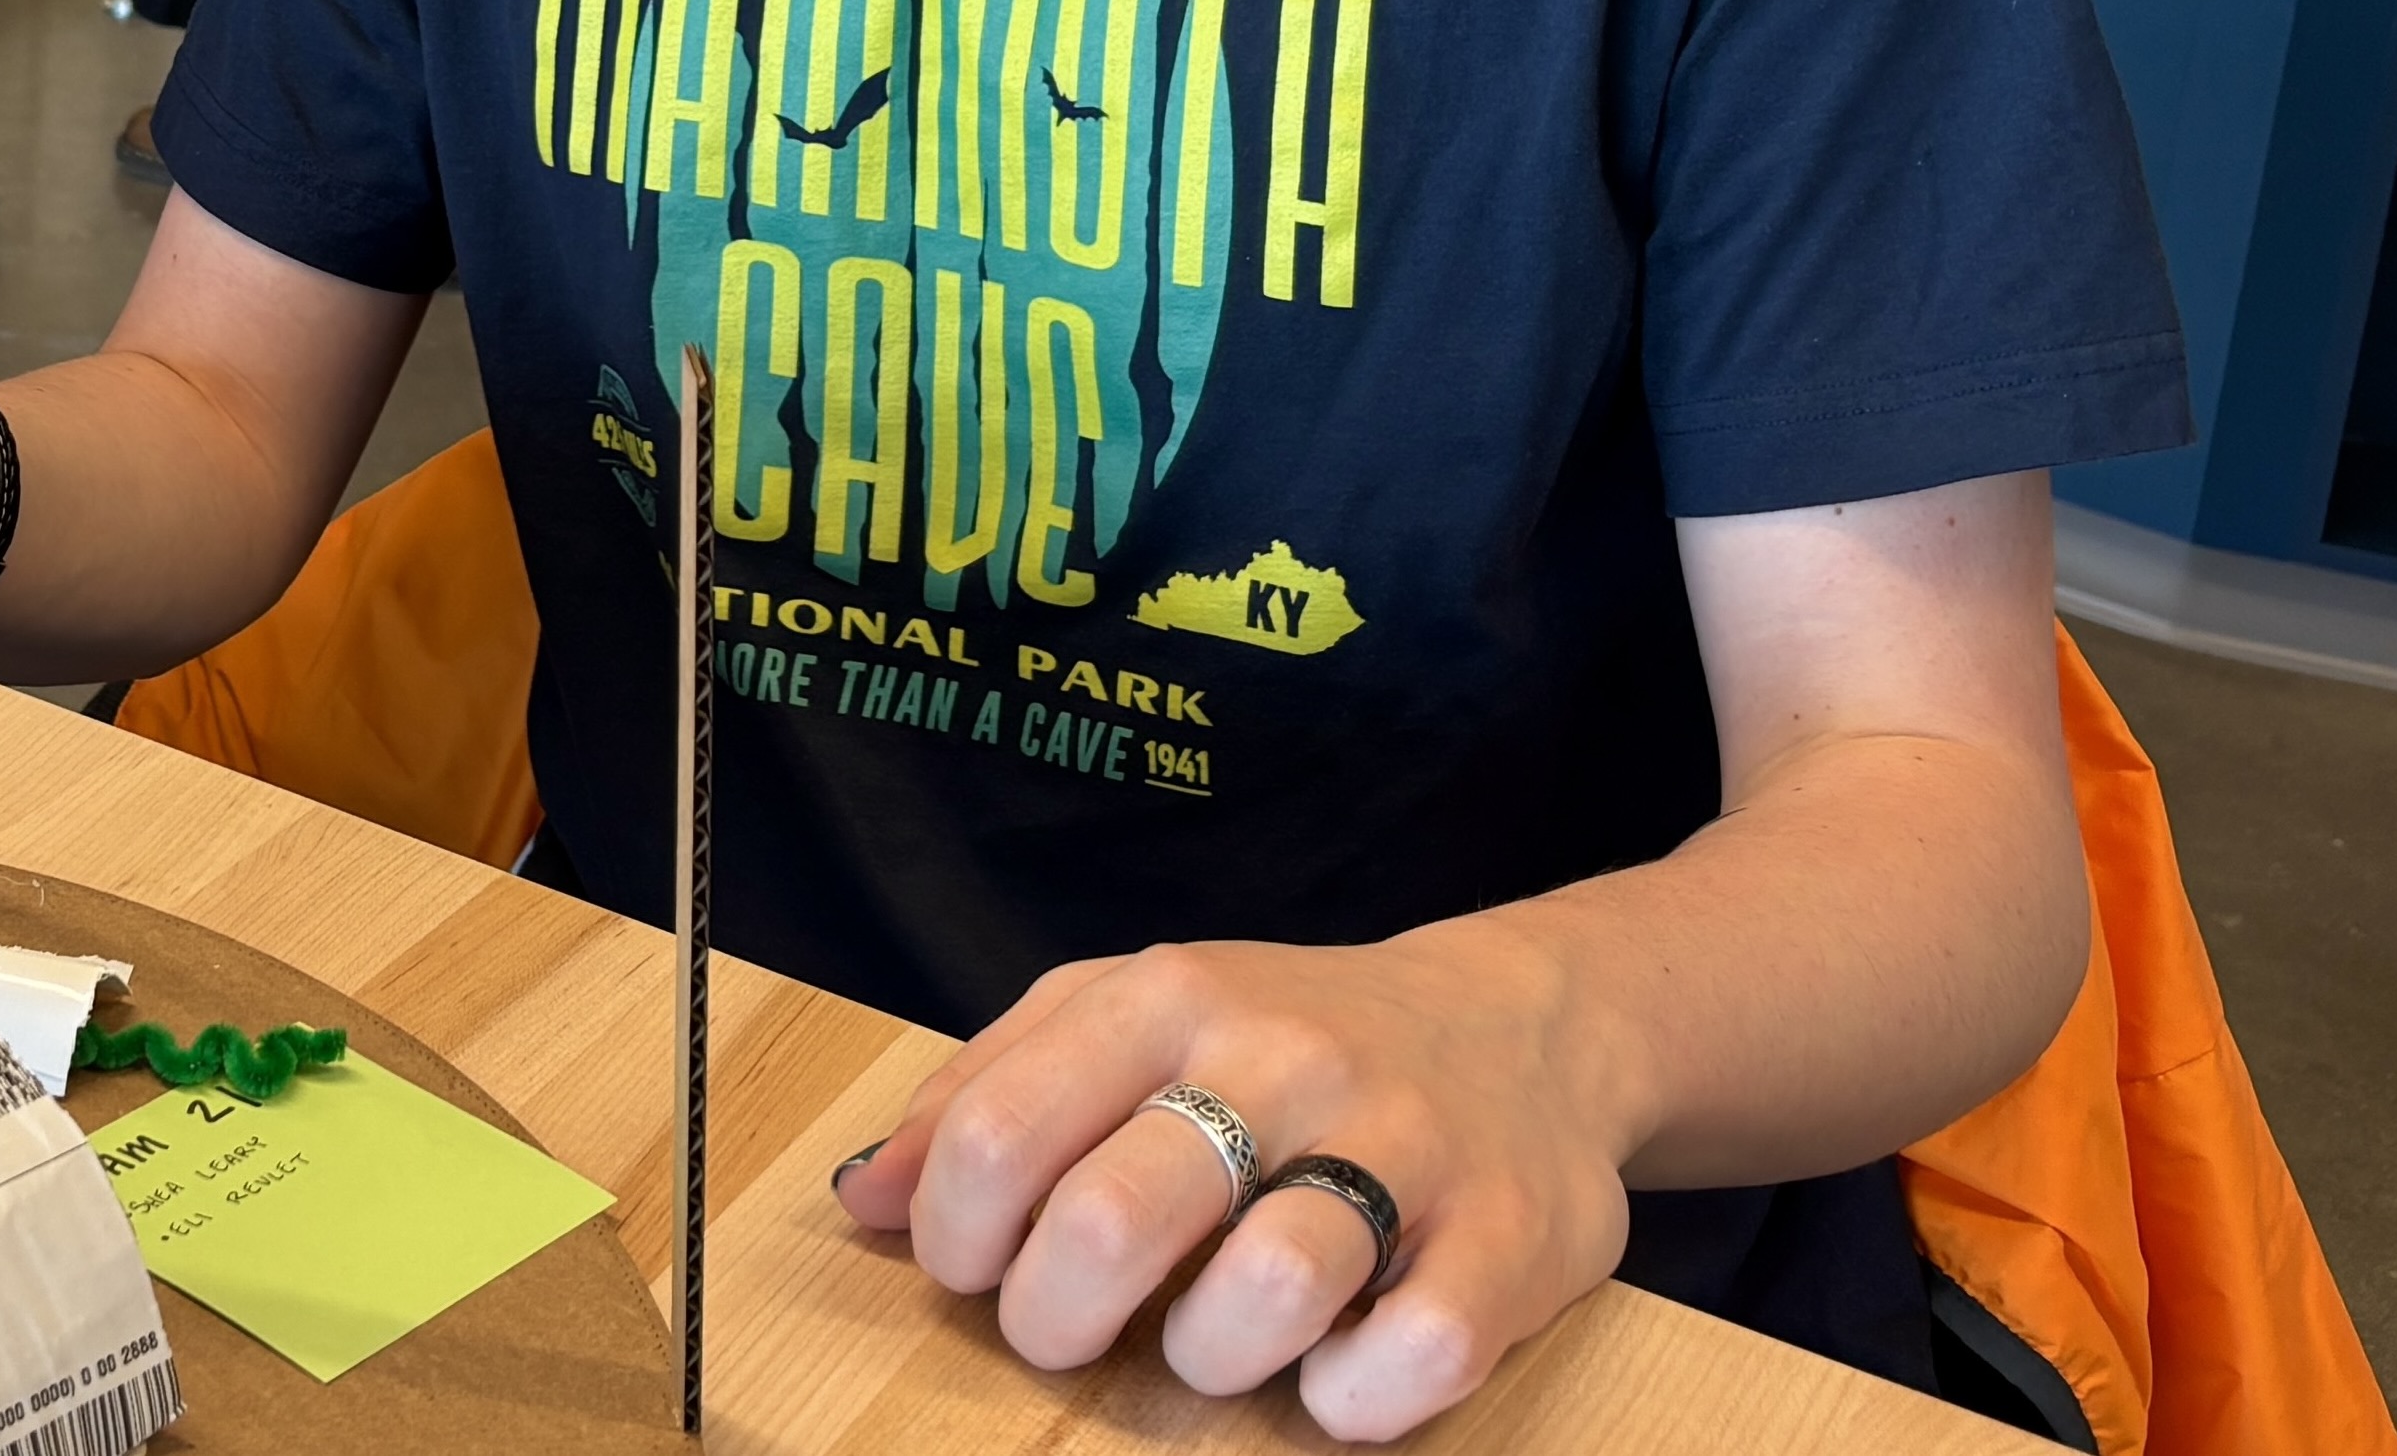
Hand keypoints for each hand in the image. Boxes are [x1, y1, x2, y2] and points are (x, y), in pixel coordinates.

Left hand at [835, 921, 1639, 1442]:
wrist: (1531, 1025)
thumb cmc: (1285, 1040)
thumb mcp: (1123, 1017)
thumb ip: (985, 1091)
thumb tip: (864, 1200)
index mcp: (1169, 999)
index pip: (999, 1133)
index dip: (959, 1241)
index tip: (981, 1269)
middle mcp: (1285, 1057)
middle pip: (1111, 1221)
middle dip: (1056, 1320)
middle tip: (1071, 1329)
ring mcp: (1406, 1146)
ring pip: (1262, 1292)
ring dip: (1207, 1361)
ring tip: (1213, 1341)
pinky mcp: (1511, 1238)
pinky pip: (1411, 1358)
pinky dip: (1353, 1398)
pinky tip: (1336, 1366)